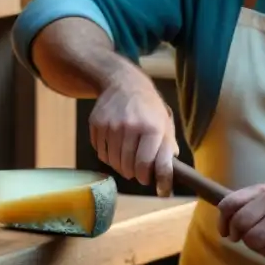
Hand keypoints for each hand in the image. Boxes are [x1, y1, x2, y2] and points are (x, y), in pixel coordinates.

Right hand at [88, 69, 178, 196]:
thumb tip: (166, 177)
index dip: (147, 177)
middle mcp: (131, 125)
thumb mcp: (165, 123)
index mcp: (152, 127)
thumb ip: (167, 149)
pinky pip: (101, 152)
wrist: (124, 83)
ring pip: (113, 161)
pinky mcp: (96, 124)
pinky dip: (108, 156)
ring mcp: (111, 124)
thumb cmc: (149, 108)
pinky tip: (115, 149)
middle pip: (128, 165)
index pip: (146, 163)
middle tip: (138, 171)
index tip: (148, 181)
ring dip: (120, 166)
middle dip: (134, 173)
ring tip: (127, 160)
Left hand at [217, 183, 264, 257]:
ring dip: (256, 247)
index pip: (229, 202)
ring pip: (252, 238)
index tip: (226, 232)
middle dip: (240, 236)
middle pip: (239, 222)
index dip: (223, 220)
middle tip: (249, 241)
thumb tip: (228, 221)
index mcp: (261, 190)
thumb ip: (253, 205)